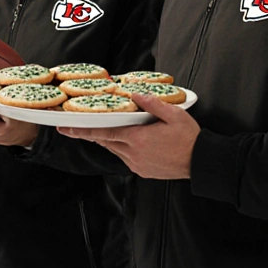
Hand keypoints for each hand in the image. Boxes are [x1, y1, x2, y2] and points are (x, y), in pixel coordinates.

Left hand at [57, 92, 199, 178]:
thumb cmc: (189, 138)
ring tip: (104, 130)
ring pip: (115, 150)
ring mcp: (138, 165)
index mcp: (138, 139)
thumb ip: (152, 104)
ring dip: (109, 140)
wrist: (201, 162)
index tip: (67, 129)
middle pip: (106, 142)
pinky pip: (125, 158)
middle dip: (90, 134)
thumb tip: (135, 95)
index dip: (83, 130)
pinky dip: (122, 148)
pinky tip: (128, 141)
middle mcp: (134, 154)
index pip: (104, 133)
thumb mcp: (174, 114)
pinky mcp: (143, 171)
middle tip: (72, 128)